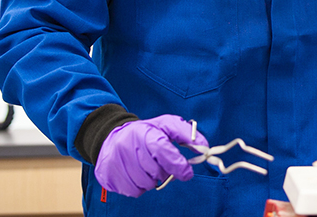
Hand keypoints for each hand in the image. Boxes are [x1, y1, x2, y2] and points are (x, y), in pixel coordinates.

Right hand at [94, 115, 208, 196]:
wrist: (111, 137)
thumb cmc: (144, 132)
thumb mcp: (166, 125)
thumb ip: (187, 134)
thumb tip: (205, 146)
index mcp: (145, 133)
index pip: (163, 152)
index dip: (178, 164)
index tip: (187, 172)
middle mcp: (129, 148)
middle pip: (157, 172)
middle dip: (165, 171)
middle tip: (161, 163)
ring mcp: (118, 163)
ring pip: (147, 184)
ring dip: (152, 179)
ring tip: (147, 166)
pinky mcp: (110, 176)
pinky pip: (135, 191)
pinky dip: (140, 186)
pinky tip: (137, 173)